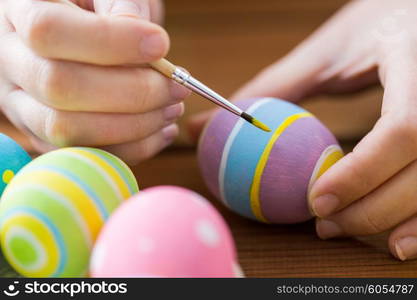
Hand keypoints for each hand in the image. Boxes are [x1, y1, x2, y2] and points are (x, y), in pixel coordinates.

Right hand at [0, 0, 189, 164]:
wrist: (78, 31)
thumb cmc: (97, 8)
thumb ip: (122, 6)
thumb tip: (148, 45)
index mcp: (17, 12)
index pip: (49, 31)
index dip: (110, 42)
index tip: (160, 44)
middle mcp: (9, 63)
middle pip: (59, 87)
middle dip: (132, 93)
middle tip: (177, 87)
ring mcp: (22, 106)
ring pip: (67, 130)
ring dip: (134, 126)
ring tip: (172, 108)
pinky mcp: (45, 136)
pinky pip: (84, 155)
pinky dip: (132, 149)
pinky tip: (162, 130)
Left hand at [189, 0, 416, 259]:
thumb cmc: (374, 24)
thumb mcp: (326, 51)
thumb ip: (272, 87)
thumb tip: (200, 126)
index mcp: (415, 60)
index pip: (402, 128)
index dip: (361, 173)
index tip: (316, 201)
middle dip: (372, 207)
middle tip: (323, 223)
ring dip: (396, 219)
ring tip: (345, 229)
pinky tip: (396, 239)